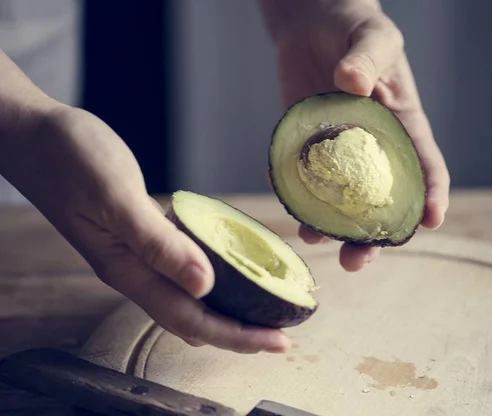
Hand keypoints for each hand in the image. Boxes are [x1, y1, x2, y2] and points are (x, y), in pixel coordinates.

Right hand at [2, 106, 290, 353]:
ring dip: (227, 307)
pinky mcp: (141, 234)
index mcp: (127, 269)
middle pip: (194, 316)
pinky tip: (233, 265)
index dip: (237, 335)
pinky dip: (212, 273)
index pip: (191, 318)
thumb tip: (204, 283)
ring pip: (189, 295)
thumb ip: (156, 242)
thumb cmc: (68, 159)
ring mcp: (137, 254)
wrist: (33, 136)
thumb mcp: (114, 197)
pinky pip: (181, 265)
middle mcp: (135, 270)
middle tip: (283, 336)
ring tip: (266, 308)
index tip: (278, 343)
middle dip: (239, 331)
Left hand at [271, 2, 449, 270]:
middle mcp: (372, 149)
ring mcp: (336, 152)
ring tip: (314, 239)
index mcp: (402, 127)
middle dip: (372, 238)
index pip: (425, 167)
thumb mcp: (371, 35)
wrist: (313, 24)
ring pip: (338, 202)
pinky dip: (291, 191)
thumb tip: (353, 84)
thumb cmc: (355, 28)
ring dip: (328, 228)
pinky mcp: (304, 145)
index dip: (432, 196)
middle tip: (357, 261)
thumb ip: (367, 58)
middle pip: (379, 204)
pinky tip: (279, 192)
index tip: (432, 221)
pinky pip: (299, 177)